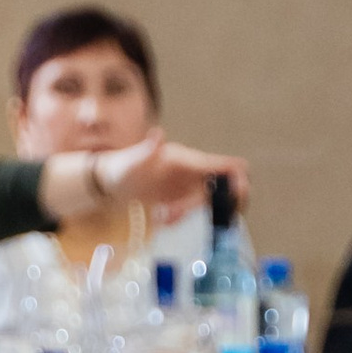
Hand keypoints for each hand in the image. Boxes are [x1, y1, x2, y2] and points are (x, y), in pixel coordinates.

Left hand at [69, 134, 248, 226]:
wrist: (113, 181)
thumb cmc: (122, 168)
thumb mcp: (132, 162)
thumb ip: (147, 150)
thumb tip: (158, 134)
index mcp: (187, 159)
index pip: (223, 166)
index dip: (238, 179)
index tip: (237, 196)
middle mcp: (193, 171)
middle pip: (219, 190)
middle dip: (205, 206)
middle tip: (177, 213)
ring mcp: (189, 185)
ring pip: (206, 203)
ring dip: (189, 213)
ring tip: (163, 216)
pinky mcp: (183, 197)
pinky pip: (194, 210)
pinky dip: (183, 218)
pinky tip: (163, 218)